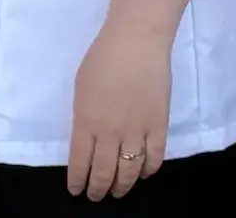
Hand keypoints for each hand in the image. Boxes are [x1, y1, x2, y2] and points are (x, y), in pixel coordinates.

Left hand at [69, 21, 171, 200]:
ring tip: (118, 191)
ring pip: (130, 171)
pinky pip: (155, 157)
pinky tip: (142, 173)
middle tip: (96, 196)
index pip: (80, 162)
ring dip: (122, 186)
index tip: (76, 190)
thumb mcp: (80, 88)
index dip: (78, 181)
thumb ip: (83, 117)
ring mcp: (137, 130)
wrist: (137, 40)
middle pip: (104, 172)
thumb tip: (87, 140)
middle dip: (98, 189)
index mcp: (86, 121)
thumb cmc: (103, 57)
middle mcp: (111, 131)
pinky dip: (148, 170)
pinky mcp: (159, 125)